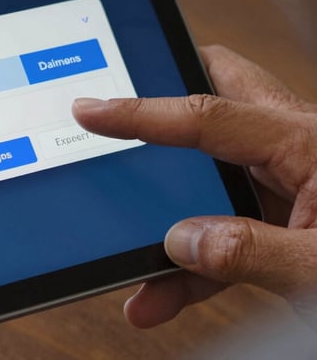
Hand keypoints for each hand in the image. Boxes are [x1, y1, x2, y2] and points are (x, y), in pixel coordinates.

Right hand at [72, 45, 316, 327]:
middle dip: (172, 89)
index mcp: (311, 144)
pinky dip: (189, 266)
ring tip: (128, 254)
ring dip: (168, 216)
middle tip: (128, 97)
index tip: (92, 108)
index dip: (143, 112)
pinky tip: (161, 298)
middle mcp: (297, 150)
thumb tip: (182, 241)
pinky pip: (224, 233)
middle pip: (222, 93)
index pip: (209, 115)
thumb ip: (252, 253)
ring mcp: (292, 184)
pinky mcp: (287, 223)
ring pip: (211, 176)